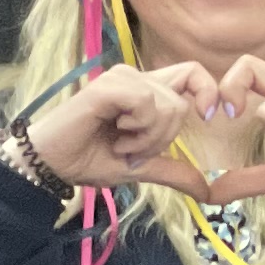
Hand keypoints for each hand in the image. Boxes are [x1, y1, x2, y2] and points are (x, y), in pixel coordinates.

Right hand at [18, 61, 230, 198]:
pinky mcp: (105, 87)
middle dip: (167, 135)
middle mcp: (135, 79)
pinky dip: (137, 128)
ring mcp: (120, 79)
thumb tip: (208, 191)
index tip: (213, 117)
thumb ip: (174, 171)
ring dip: (149, 136)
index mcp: (147, 91)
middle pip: (183, 98)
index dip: (209, 91)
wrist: (51, 165)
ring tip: (120, 143)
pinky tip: (115, 136)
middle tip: (135, 149)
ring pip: (168, 104)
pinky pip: (146, 103)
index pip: (193, 73)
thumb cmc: (90, 160)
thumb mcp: (141, 169)